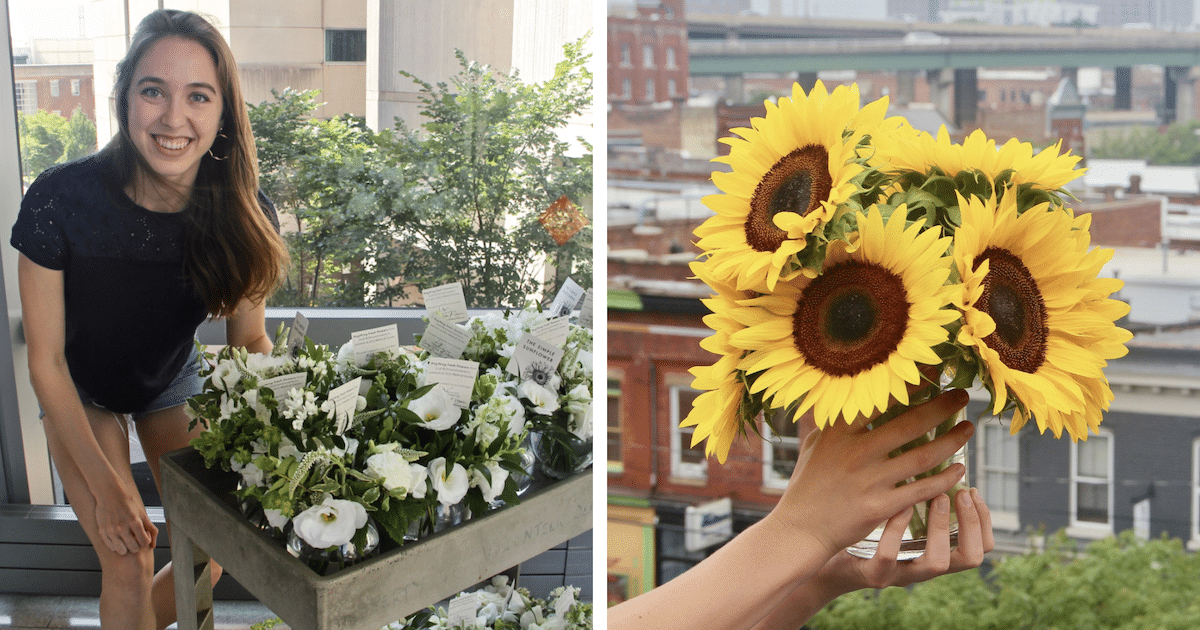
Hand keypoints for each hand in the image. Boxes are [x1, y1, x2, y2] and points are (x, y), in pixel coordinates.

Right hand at [95, 486, 157, 554]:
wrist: (109, 493)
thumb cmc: (128, 502)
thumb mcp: (143, 513)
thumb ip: (151, 529)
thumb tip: (153, 545)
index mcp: (135, 521)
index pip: (144, 542)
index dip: (146, 541)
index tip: (144, 536)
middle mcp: (122, 527)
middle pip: (134, 549)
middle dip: (137, 546)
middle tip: (135, 538)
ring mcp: (111, 530)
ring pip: (122, 551)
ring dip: (126, 548)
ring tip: (126, 540)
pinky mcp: (102, 531)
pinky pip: (111, 547)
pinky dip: (116, 546)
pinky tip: (118, 538)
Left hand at [747, 488, 993, 629]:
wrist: (816, 548)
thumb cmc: (856, 518)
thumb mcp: (888, 503)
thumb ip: (907, 480)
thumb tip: (926, 431)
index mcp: (932, 547)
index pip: (979, 545)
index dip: (985, 520)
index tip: (974, 487)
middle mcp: (923, 564)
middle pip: (970, 557)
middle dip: (973, 523)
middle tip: (966, 489)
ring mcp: (900, 572)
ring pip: (939, 562)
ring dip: (941, 527)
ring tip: (940, 496)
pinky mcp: (873, 574)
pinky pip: (890, 558)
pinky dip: (897, 532)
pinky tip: (898, 508)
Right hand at [765, 389, 972, 559]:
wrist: (801, 528)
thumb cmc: (807, 484)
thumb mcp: (814, 445)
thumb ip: (834, 423)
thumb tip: (850, 399)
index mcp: (839, 432)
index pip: (880, 400)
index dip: (911, 385)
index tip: (934, 373)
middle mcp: (856, 452)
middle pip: (910, 424)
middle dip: (942, 407)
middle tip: (963, 396)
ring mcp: (869, 481)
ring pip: (922, 457)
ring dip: (951, 441)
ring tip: (968, 429)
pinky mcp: (879, 507)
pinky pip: (921, 489)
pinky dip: (944, 479)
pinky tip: (959, 469)